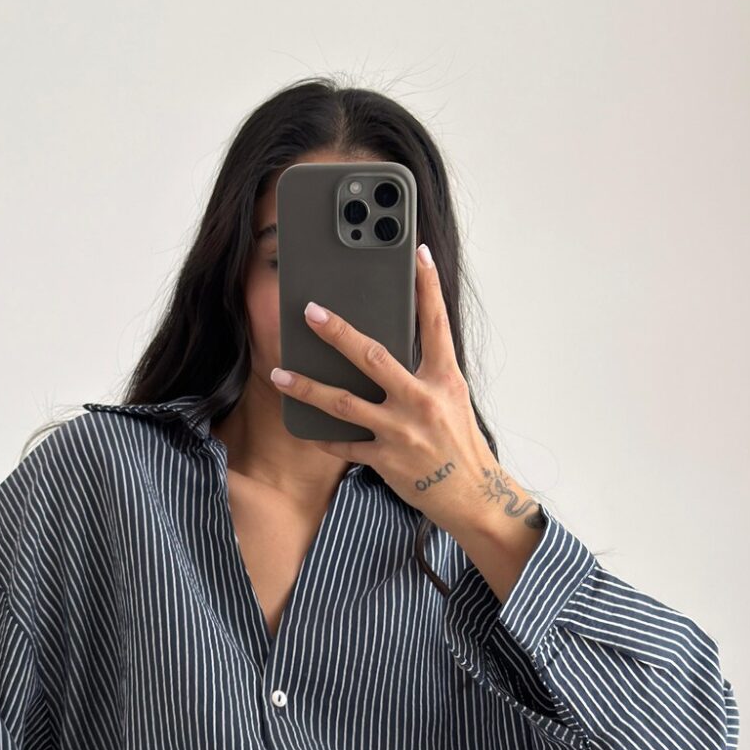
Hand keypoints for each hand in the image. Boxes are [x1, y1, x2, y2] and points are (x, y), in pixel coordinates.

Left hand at [269, 245, 545, 537]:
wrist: (470, 495)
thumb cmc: (460, 443)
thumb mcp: (452, 398)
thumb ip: (426, 371)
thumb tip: (389, 347)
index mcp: (443, 379)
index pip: (435, 324)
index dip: (428, 286)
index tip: (419, 254)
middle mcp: (421, 400)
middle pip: (372, 357)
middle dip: (337, 332)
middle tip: (311, 312)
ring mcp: (401, 431)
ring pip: (343, 402)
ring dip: (307, 387)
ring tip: (279, 374)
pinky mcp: (385, 460)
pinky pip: (344, 444)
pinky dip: (321, 435)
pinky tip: (301, 424)